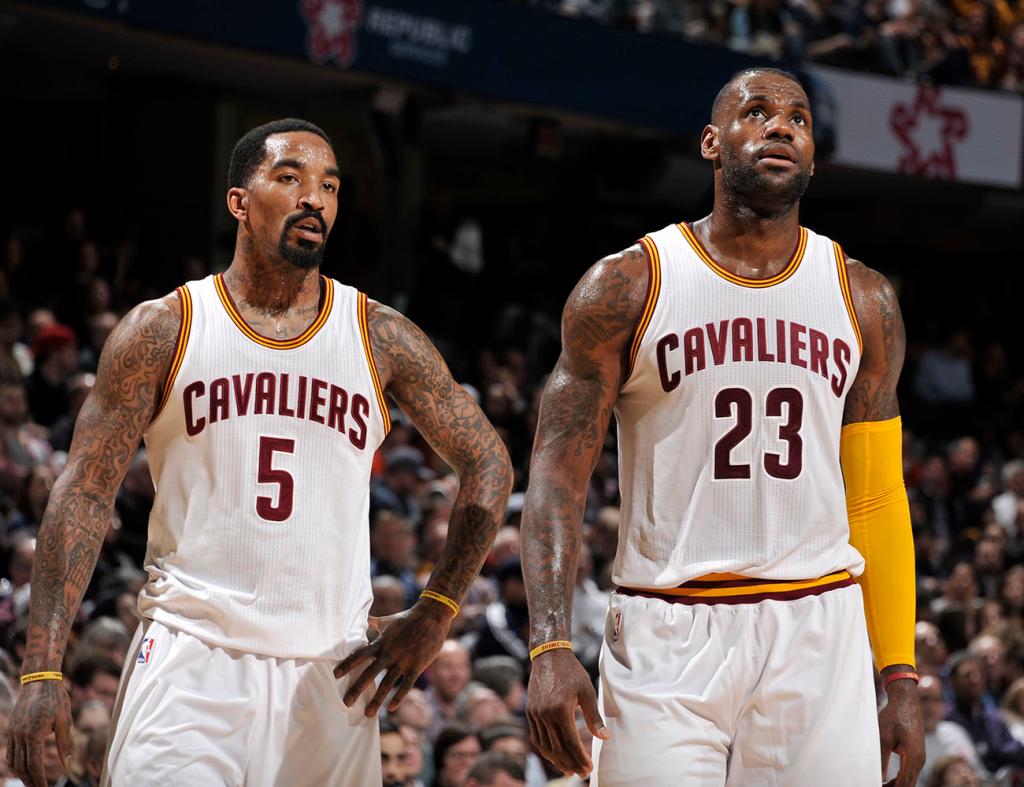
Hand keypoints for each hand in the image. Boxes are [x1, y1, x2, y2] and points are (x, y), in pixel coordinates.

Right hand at [7, 679, 70, 786]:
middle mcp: (19, 736)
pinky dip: (16, 763)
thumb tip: (67, 765)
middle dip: (30, 781)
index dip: (39, 780)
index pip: (34, 765)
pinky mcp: (11, 729)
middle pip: (22, 767)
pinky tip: (24, 768)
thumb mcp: (64, 720)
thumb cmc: (56, 698)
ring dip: (21, 774)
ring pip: (13, 761)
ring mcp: (13, 733)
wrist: (39, 680)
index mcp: (34, 734)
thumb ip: (64, 744)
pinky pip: (10, 752)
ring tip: (32, 782)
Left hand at [335, 602, 450, 715]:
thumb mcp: (388, 621)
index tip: (335, 674)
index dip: (347, 664)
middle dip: (356, 688)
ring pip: (387, 684)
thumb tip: (359, 619)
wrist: (432, 616)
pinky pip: (406, 685)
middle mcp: (390, 653)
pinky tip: (391, 708)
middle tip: (345, 702)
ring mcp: (404, 661)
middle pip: (369, 673)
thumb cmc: (408, 618)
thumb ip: (372, 623)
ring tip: (368, 713)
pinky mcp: (417, 666)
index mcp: (381, 642)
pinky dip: (399, 697)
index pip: (360, 654)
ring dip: (376, 699)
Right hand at [526, 649, 608, 777]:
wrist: (548, 655)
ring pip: (545, 745)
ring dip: (557, 760)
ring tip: (569, 769)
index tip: (589, 768)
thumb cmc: (571, 672)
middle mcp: (545, 714)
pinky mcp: (530, 712)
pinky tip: (555, 755)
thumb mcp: (587, 691)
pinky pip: (536, 737)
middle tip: (582, 773)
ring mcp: (535, 714)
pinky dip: (546, 750)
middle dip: (571, 763)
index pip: (571, 742)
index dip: (580, 758)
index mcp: (561, 709)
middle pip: (558, 748)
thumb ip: (594, 716)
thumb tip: (604, 737)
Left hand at [878, 680, 924, 786]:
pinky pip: (910, 772)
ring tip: (881, 784)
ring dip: (897, 784)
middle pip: (908, 784)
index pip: (903, 784)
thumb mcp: (884, 737)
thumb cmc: (894, 716)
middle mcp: (919, 760)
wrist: (906, 701)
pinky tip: (888, 779)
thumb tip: (878, 778)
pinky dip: (900, 778)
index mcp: (913, 758)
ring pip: (910, 779)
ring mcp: (919, 757)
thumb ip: (881, 759)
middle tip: (877, 786)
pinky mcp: (916, 753)